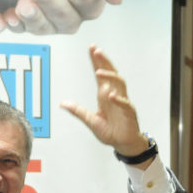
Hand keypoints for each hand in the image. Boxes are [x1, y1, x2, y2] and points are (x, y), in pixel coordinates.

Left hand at [5, 0, 121, 33]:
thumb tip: (116, 1)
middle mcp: (74, 13)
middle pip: (66, 16)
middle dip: (48, 1)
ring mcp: (52, 23)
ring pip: (46, 27)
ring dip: (33, 16)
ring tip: (21, 4)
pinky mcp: (30, 26)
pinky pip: (24, 30)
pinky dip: (17, 24)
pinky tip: (9, 16)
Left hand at [60, 45, 151, 166]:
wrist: (123, 143)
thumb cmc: (110, 131)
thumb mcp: (90, 121)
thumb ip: (78, 111)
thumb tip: (63, 103)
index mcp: (104, 95)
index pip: (101, 74)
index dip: (96, 62)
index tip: (92, 49)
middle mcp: (114, 94)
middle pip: (111, 73)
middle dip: (104, 61)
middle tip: (96, 51)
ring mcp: (122, 102)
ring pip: (120, 83)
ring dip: (110, 76)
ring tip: (98, 72)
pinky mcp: (129, 112)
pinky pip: (125, 103)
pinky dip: (119, 99)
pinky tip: (111, 96)